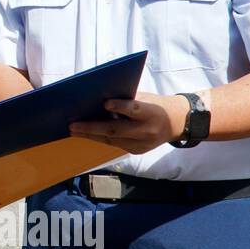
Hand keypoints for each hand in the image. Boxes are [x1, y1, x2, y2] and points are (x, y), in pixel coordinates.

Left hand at [69, 93, 189, 153]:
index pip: (136, 109)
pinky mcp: (137, 151)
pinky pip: (114, 144)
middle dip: (92, 128)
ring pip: (112, 140)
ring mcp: (142, 144)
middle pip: (117, 130)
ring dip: (91, 135)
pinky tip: (86, 133)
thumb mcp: (146, 97)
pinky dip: (99, 138)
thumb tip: (98, 98)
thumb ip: (127, 98)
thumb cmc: (155, 105)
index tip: (105, 103)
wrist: (176, 123)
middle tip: (73, 125)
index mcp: (152, 113)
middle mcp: (147, 131)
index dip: (121, 107)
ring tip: (74, 130)